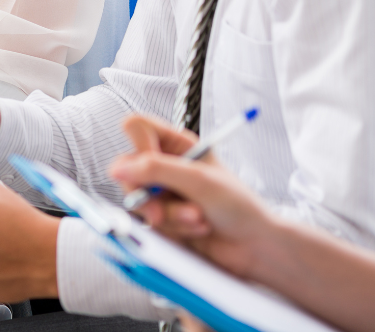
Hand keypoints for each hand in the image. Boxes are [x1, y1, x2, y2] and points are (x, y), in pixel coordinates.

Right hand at [108, 115, 277, 281]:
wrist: (254, 246)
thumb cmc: (240, 206)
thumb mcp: (199, 180)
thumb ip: (156, 170)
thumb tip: (121, 168)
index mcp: (178, 145)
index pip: (137, 128)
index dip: (139, 146)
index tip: (150, 164)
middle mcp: (167, 166)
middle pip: (128, 168)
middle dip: (149, 194)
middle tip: (161, 211)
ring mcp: (163, 193)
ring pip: (139, 200)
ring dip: (169, 215)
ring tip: (197, 218)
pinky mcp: (163, 218)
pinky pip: (149, 222)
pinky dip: (172, 228)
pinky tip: (196, 228)